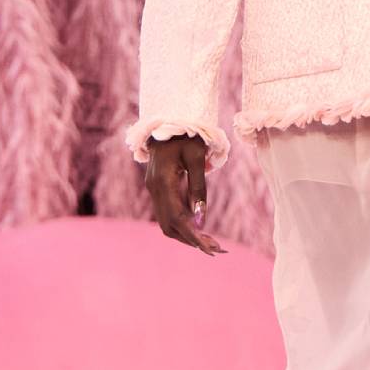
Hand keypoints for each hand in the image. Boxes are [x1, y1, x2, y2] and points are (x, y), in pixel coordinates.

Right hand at [144, 136, 222, 254]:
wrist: (168, 120)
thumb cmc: (187, 135)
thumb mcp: (197, 157)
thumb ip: (199, 187)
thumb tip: (200, 217)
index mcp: (163, 182)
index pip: (177, 218)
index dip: (193, 236)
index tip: (210, 248)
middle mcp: (154, 189)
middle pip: (169, 226)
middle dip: (191, 240)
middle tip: (215, 249)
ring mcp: (154, 189)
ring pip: (167, 222)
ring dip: (187, 235)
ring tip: (210, 243)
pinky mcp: (158, 188)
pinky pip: (168, 212)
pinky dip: (183, 224)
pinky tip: (199, 228)